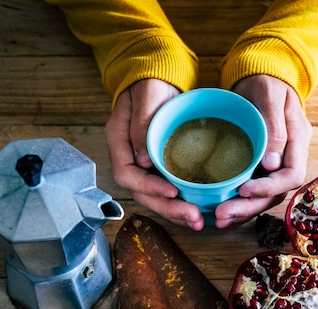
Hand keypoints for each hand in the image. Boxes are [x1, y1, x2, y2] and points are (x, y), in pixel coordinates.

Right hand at [105, 79, 204, 229]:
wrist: (160, 77)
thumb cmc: (152, 82)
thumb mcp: (148, 94)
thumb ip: (141, 123)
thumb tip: (143, 160)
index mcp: (119, 140)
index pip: (127, 173)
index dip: (148, 187)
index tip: (172, 192)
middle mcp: (128, 156)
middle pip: (141, 192)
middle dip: (167, 208)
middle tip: (193, 217)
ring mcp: (143, 163)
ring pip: (154, 196)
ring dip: (175, 212)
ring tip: (198, 221)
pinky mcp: (159, 166)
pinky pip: (166, 190)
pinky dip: (180, 203)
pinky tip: (197, 211)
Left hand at [214, 75, 311, 227]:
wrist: (259, 75)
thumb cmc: (265, 80)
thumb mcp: (269, 95)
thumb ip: (274, 128)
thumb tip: (272, 165)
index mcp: (297, 139)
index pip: (292, 175)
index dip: (269, 187)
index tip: (244, 190)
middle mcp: (288, 156)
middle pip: (276, 193)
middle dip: (250, 206)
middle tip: (222, 214)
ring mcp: (275, 163)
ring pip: (263, 197)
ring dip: (241, 210)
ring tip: (217, 218)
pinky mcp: (258, 166)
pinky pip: (251, 191)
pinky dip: (237, 203)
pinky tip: (219, 211)